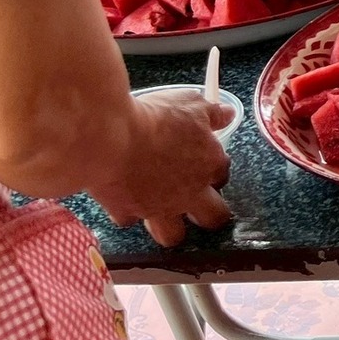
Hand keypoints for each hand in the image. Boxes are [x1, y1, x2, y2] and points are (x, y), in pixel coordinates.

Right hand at [94, 89, 232, 246]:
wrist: (112, 139)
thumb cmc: (154, 118)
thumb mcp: (190, 104)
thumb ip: (212, 113)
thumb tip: (227, 114)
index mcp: (209, 165)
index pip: (223, 174)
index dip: (215, 170)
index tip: (206, 162)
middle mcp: (190, 193)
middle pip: (213, 217)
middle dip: (210, 213)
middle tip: (199, 204)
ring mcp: (159, 208)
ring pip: (173, 235)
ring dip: (171, 227)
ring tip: (163, 214)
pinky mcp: (129, 214)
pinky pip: (131, 220)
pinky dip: (129, 211)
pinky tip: (125, 198)